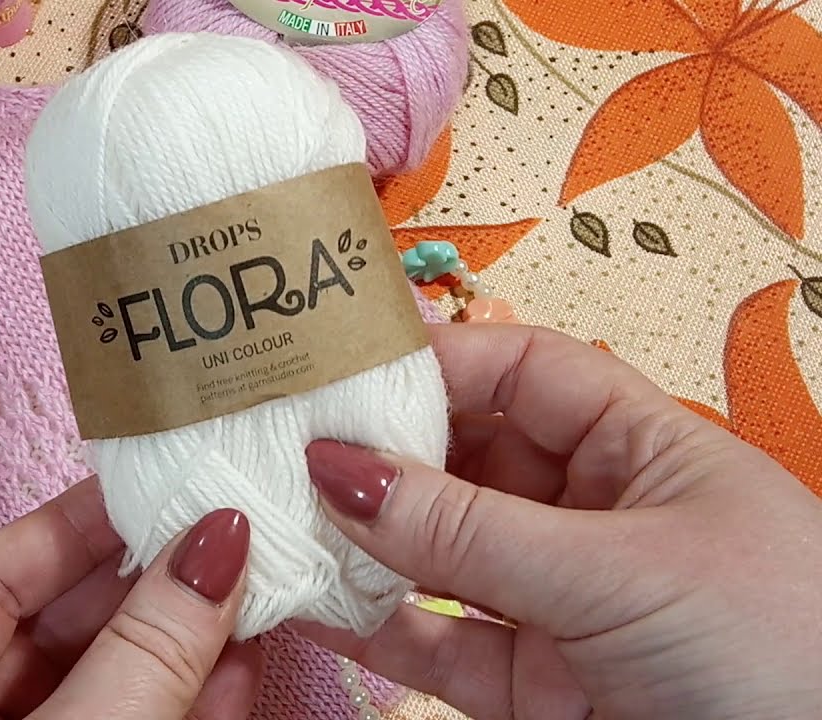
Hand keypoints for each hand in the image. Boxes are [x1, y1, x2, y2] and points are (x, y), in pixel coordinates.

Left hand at [0, 478, 262, 719]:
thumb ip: (137, 657)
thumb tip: (217, 543)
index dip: (66, 528)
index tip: (146, 484)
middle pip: (61, 631)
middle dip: (147, 582)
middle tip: (223, 526)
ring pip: (116, 686)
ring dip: (186, 640)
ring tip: (253, 580)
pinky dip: (196, 705)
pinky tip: (243, 662)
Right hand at [298, 323, 821, 719]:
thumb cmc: (779, 652)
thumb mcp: (619, 571)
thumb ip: (470, 530)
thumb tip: (341, 470)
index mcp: (643, 452)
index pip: (525, 373)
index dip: (440, 361)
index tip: (346, 368)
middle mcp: (594, 518)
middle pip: (469, 460)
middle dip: (385, 453)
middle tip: (291, 443)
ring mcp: (558, 605)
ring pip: (441, 556)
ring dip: (367, 541)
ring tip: (283, 516)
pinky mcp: (534, 689)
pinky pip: (438, 645)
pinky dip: (375, 626)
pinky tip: (315, 600)